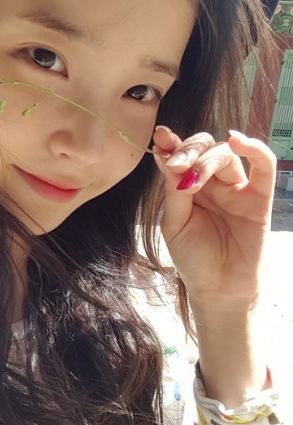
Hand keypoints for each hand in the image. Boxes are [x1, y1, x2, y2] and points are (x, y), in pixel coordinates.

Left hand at [152, 126, 275, 312]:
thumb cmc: (193, 258)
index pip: (182, 157)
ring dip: (207, 160)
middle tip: (176, 164)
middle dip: (189, 151)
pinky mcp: (259, 198)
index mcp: (187, 188)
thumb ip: (173, 191)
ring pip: (226, 155)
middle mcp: (211, 184)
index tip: (160, 136)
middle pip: (204, 149)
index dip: (172, 144)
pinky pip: (264, 166)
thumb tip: (167, 156)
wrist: (218, 288)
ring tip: (192, 178)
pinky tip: (238, 141)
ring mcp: (236, 189)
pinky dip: (255, 149)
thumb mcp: (174, 223)